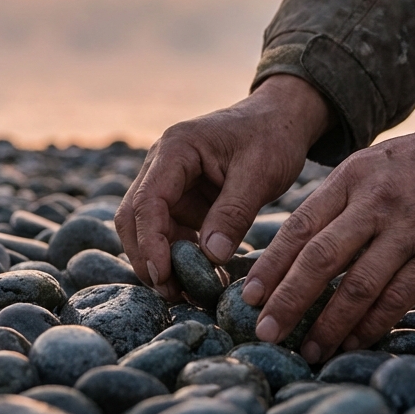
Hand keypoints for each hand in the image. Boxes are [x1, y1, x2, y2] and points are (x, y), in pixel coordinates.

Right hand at [116, 75, 331, 299]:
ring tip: (188, 293)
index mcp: (176, 149)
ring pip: (147, 229)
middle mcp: (162, 166)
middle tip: (172, 293)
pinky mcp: (182, 200)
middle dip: (147, 258)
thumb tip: (212, 258)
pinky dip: (180, 257)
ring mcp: (169, 184)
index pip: (147, 201)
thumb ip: (234, 213)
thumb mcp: (260, 172)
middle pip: (134, 218)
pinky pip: (171, 233)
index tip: (163, 275)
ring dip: (162, 261)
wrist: (280, 120)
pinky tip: (202, 278)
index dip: (150, 242)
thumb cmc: (272, 137)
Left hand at [242, 96, 414, 362]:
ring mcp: (409, 229)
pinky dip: (372, 324)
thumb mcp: (377, 164)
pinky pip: (397, 298)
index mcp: (351, 176)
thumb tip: (302, 247)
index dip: (271, 266)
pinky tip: (354, 342)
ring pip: (356, 287)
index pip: (299, 227)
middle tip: (265, 333)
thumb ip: (342, 200)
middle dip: (287, 301)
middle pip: (318, 260)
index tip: (248, 296)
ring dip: (329, 325)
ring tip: (309, 350)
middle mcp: (375, 202)